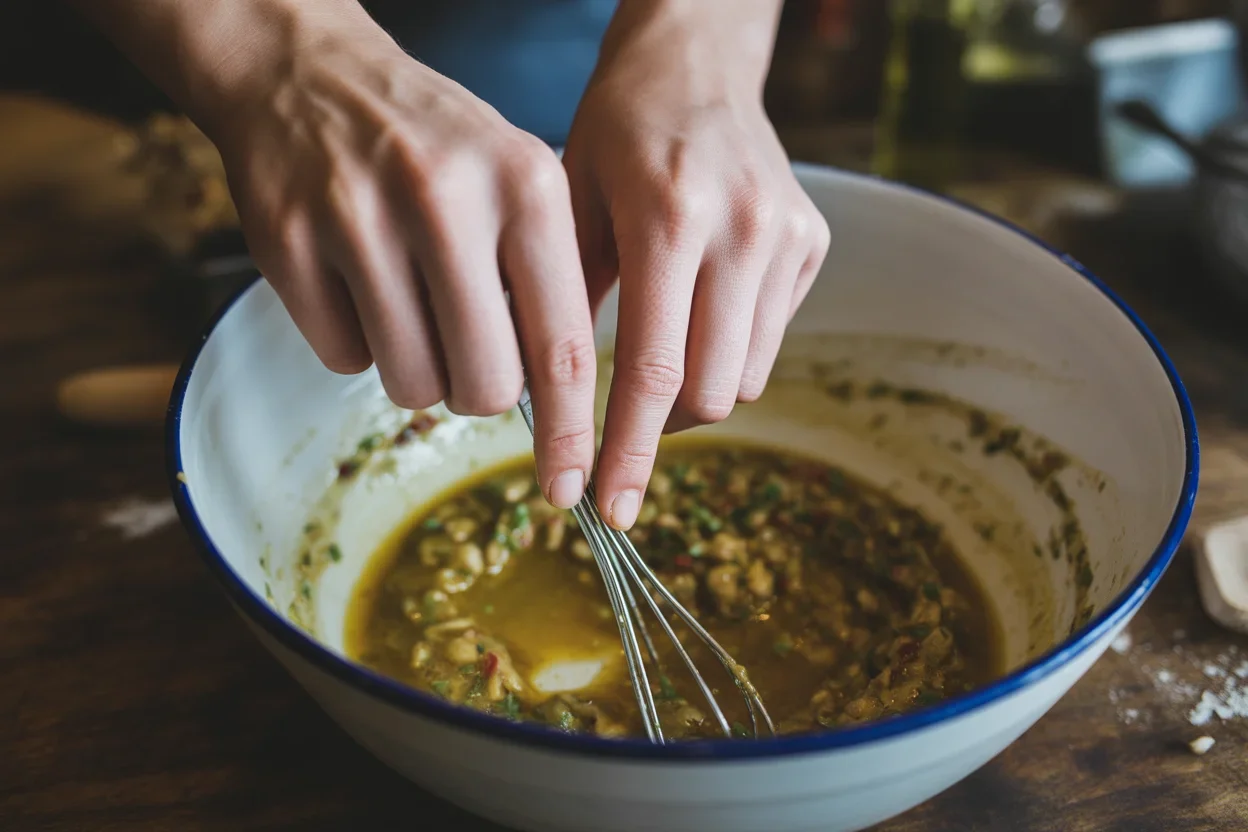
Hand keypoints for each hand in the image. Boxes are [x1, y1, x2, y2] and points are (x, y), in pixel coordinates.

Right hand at [209, 8, 596, 509]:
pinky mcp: (288, 244)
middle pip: (485, 385)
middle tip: (467, 360)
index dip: (572, 432)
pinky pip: (343, 360)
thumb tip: (557, 402)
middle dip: (479, 394)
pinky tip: (353, 281)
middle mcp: (447, 199)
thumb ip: (547, 280)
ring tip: (408, 304)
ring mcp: (359, 220)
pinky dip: (354, 342)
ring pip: (411, 383)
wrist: (308, 76)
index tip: (572, 487)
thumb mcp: (518, 181)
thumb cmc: (434, 147)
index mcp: (527, 186)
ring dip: (416, 370)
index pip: (564, 345)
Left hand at [563, 1, 830, 528]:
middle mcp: (742, 228)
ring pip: (743, 377)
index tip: (605, 506)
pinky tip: (696, 315)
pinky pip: (768, 341)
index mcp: (669, 216)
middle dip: (658, 434)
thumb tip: (547, 410)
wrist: (696, 64)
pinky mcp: (812, 243)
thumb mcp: (569, 203)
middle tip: (615, 437)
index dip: (628, 452)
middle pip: (710, 392)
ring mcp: (786, 236)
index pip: (653, 371)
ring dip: (691, 395)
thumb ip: (566, 304)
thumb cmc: (616, 132)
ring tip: (652, 363)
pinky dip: (725, 355)